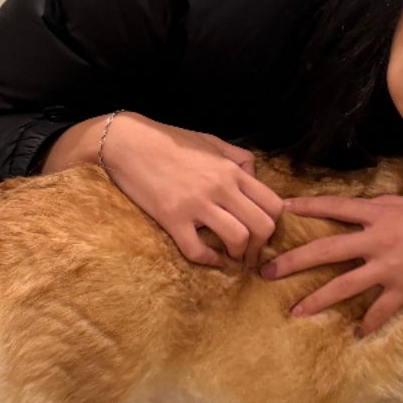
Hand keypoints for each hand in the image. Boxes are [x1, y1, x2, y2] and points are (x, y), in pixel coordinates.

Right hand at [44, 112, 281, 269]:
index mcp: (232, 170)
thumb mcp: (211, 141)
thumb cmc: (169, 140)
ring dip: (240, 256)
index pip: (273, 203)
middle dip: (262, 246)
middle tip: (253, 254)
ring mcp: (196, 204)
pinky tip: (212, 260)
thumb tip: (255, 174)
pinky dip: (210, 261)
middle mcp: (220, 187)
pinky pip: (198, 250)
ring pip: (238, 239)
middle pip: (262, 226)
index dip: (275, 224)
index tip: (264, 233)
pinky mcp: (172, 219)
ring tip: (234, 260)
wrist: (127, 143)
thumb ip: (237, 157)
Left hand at [261, 195, 402, 335]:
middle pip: (327, 249)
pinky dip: (367, 323)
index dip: (307, 207)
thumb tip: (365, 206)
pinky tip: (356, 333)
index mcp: (381, 213)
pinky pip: (378, 310)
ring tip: (294, 312)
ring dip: (317, 300)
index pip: (335, 208)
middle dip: (294, 260)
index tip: (280, 209)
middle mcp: (380, 238)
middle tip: (266, 270)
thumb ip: (387, 206)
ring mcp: (390, 266)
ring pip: (344, 285)